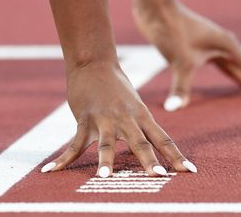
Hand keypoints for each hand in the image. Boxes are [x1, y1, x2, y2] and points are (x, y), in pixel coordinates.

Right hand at [41, 61, 196, 176]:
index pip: (163, 139)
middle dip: (148, 160)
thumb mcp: (136, 106)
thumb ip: (142, 128)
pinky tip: (51, 171)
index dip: (176, 156)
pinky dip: (63, 159)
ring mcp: (104, 119)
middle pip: (140, 142)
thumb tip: (149, 149)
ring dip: (105, 161)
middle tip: (157, 176)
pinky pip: (73, 143)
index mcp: (142, 116)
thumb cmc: (118, 88)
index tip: (190, 172)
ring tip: (104, 178)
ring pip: (105, 143)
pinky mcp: (85, 118)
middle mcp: (126, 119)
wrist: (95, 62)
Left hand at [133, 4, 240, 110]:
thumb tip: (174, 109)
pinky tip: (238, 82)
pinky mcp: (203, 48)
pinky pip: (226, 67)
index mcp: (228, 47)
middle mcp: (226, 46)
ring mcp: (215, 46)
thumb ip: (181, 87)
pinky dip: (235, 76)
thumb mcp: (179, 60)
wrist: (156, 9)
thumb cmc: (170, 29)